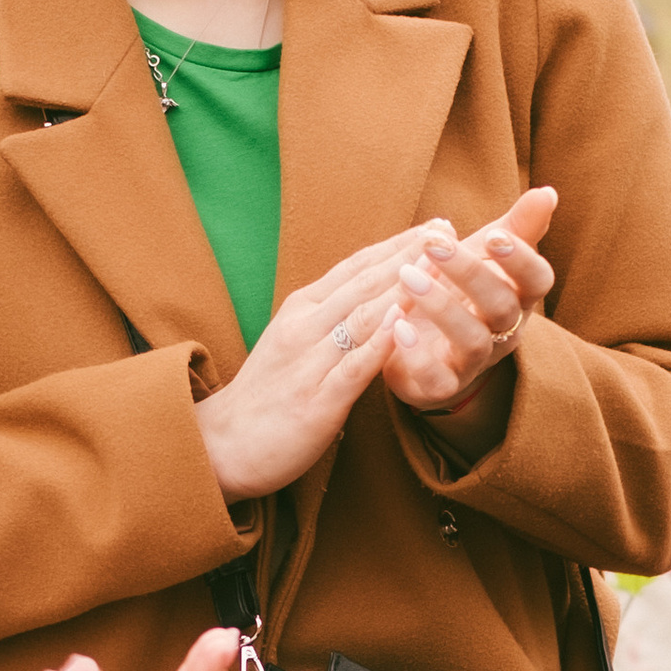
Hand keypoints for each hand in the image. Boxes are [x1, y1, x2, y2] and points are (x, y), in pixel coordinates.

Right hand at [194, 221, 456, 502]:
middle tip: (449, 232)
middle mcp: (304, 328)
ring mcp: (309, 363)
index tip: (435, 225)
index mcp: (301, 310)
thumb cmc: (264, 396)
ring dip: (403, 288)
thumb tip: (372, 295)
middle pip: (363, 282)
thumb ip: (329, 318)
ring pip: (362, 316)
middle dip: (409, 254)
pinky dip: (379, 343)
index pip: (355, 267)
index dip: (397, 243)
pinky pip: (353, 367)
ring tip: (440, 265)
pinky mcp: (316, 401)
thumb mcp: (293, 343)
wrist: (222, 446)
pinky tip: (405, 324)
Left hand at [383, 193, 557, 460]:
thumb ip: (517, 227)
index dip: (521, 260)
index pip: (537, 280)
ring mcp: (473, 362)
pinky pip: (436, 378)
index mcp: (518, 297)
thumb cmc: (465, 292)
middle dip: (470, 273)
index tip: (495, 235)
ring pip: (471, 341)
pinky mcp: (441, 385)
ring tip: (407, 276)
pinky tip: (396, 323)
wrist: (430, 349)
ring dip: (440, 307)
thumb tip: (548, 191)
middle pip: (501, 306)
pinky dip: (416, 352)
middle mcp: (503, 332)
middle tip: (434, 244)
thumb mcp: (488, 256)